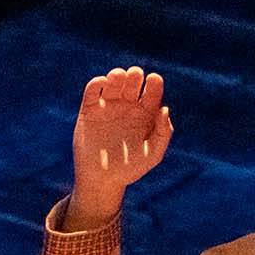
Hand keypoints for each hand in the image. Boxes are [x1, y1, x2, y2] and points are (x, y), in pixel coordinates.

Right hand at [67, 66, 173, 229]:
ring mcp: (108, 107)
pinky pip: (92, 91)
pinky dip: (97, 82)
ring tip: (119, 76)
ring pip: (113, 82)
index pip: (152, 91)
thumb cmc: (131, 169)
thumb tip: (164, 109)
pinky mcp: (89, 110)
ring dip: (117, 75)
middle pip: (132, 82)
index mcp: (145, 114)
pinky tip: (103, 83)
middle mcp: (127, 106)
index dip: (154, 82)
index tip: (154, 80)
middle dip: (135, 75)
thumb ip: (163, 133)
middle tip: (135, 76)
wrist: (102, 180)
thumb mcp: (152, 154)